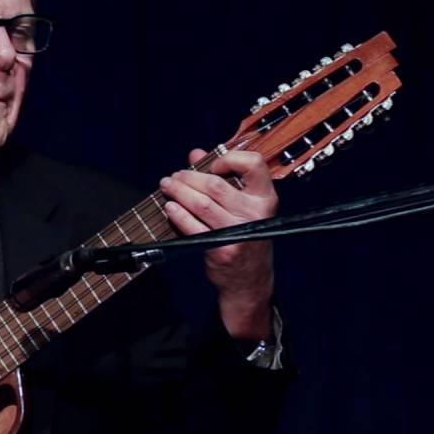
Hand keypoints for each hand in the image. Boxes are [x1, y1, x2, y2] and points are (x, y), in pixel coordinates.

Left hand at [159, 148, 276, 340]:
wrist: (249, 279)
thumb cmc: (244, 236)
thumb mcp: (243, 206)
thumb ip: (222, 177)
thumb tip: (195, 154)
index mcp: (265, 198)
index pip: (254, 164)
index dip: (229, 158)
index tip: (212, 165)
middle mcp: (255, 214)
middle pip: (215, 185)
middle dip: (189, 177)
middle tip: (174, 176)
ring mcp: (238, 233)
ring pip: (201, 203)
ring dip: (179, 192)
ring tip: (167, 187)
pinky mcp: (221, 249)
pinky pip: (193, 226)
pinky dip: (178, 214)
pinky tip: (170, 208)